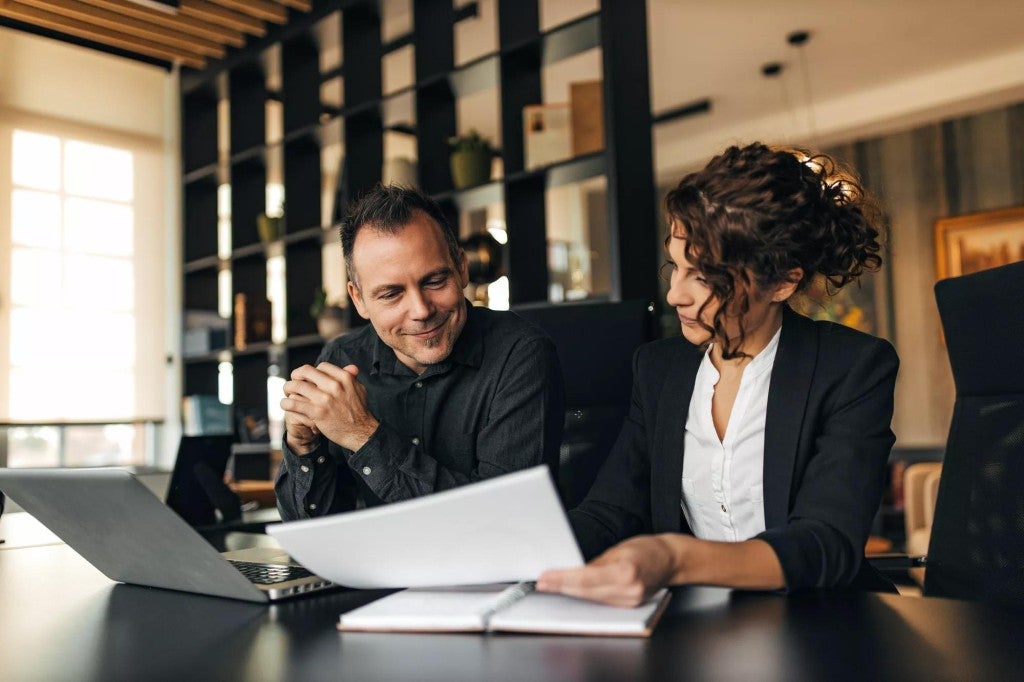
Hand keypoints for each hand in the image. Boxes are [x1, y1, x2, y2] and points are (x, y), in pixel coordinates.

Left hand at [280, 363, 378, 452]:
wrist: (360, 432)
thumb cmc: (359, 412)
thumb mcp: (360, 390)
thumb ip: (352, 378)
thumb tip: (351, 368)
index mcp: (344, 378)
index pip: (321, 367)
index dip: (313, 371)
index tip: (309, 377)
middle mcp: (334, 386)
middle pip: (306, 371)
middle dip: (296, 375)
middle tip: (293, 380)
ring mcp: (325, 399)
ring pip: (297, 386)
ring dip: (288, 387)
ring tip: (287, 392)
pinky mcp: (317, 412)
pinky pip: (294, 403)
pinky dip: (286, 403)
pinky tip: (285, 404)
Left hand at [536, 535, 678, 606]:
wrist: (670, 560)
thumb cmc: (647, 549)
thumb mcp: (618, 549)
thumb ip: (596, 562)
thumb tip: (572, 570)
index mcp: (626, 572)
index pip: (585, 579)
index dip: (562, 579)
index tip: (545, 577)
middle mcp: (629, 590)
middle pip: (585, 592)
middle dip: (561, 587)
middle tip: (542, 583)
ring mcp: (630, 602)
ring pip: (591, 599)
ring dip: (569, 593)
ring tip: (551, 586)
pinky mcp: (629, 606)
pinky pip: (601, 602)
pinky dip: (584, 597)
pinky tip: (572, 592)